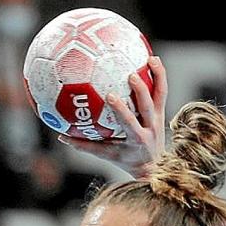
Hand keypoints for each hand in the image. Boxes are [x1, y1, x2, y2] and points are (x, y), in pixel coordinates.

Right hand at [58, 56, 166, 178]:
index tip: (110, 95)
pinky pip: (162, 91)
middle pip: (146, 107)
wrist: (153, 166)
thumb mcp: (107, 155)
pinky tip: (153, 59)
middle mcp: (150, 128)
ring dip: (157, 76)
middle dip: (139, 91)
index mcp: (136, 139)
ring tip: (150, 58)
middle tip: (130, 74)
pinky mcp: (161, 112)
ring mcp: (157, 119)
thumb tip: (62, 137)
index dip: (121, 109)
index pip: (128, 123)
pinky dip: (160, 75)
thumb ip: (86, 146)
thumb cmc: (127, 160)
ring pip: (160, 95)